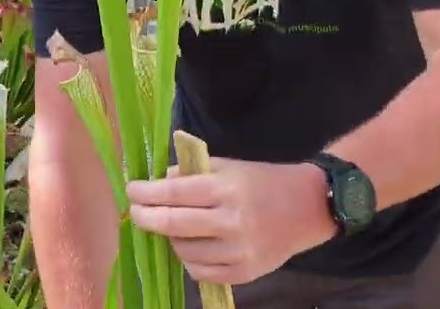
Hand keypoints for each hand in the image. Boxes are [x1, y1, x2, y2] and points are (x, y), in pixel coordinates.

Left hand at [126, 159, 338, 284]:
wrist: (308, 208)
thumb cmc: (263, 181)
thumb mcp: (229, 166)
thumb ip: (192, 173)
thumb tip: (157, 182)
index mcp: (226, 189)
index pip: (174, 193)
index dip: (146, 193)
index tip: (132, 190)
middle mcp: (231, 222)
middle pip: (173, 224)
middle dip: (147, 217)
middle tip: (137, 211)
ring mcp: (238, 251)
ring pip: (184, 251)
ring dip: (170, 238)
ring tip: (174, 227)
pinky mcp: (245, 273)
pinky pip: (200, 272)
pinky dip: (189, 259)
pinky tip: (192, 245)